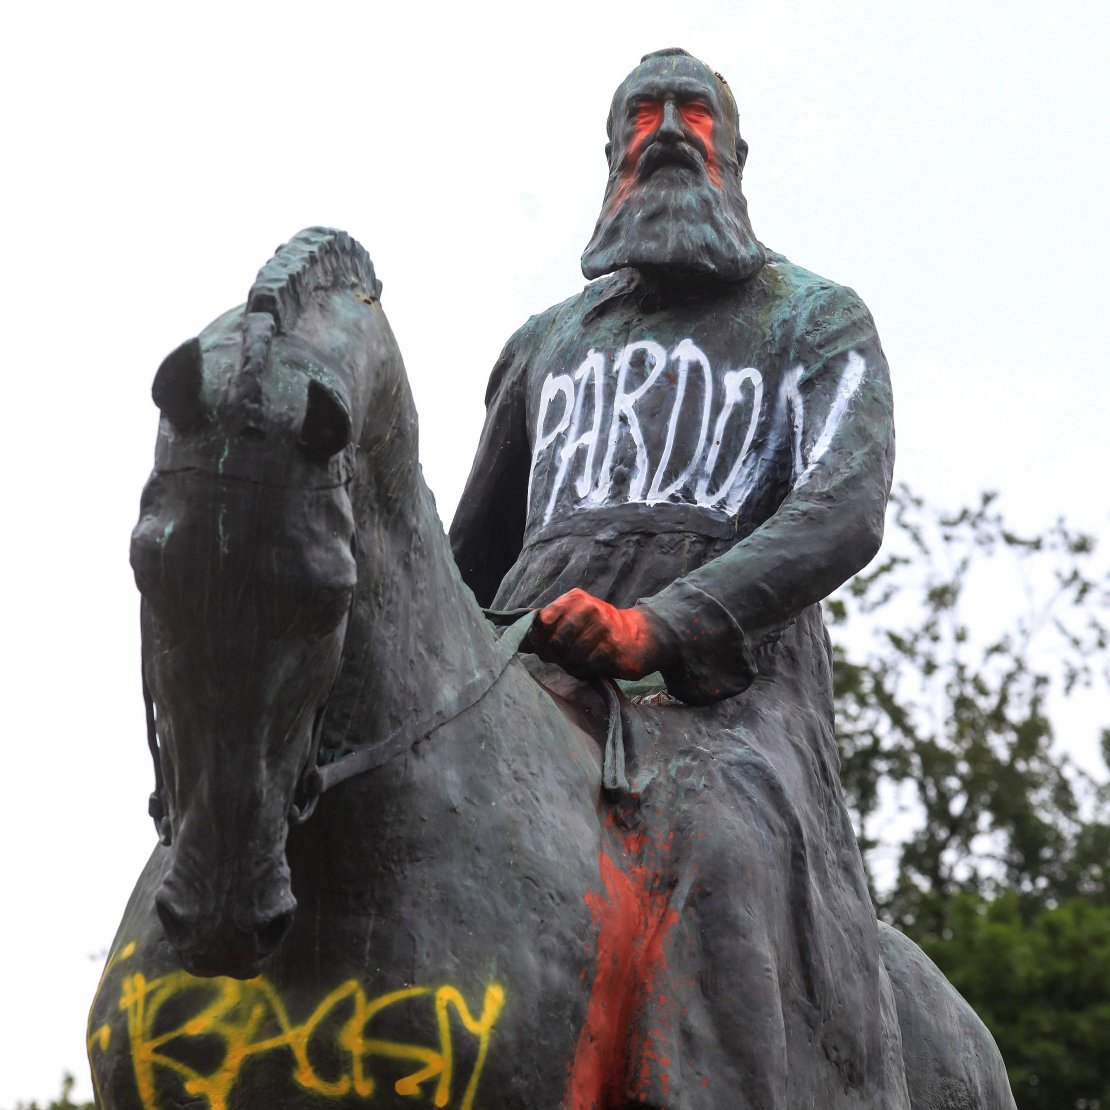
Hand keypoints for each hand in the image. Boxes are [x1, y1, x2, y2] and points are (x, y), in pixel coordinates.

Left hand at [524, 588, 664, 679]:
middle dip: (554, 655)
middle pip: (554, 642)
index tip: (543, 645)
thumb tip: (520, 640)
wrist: (639, 635)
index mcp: (576, 598)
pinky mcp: (613, 649)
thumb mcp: (574, 616)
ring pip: (569, 657)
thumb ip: (548, 626)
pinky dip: (583, 670)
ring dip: (570, 665)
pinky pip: (585, 667)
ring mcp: (603, 628)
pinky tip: (590, 665)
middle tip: (560, 658)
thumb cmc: (598, 628)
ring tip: (577, 660)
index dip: (539, 639)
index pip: (543, 621)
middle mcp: (590, 609)